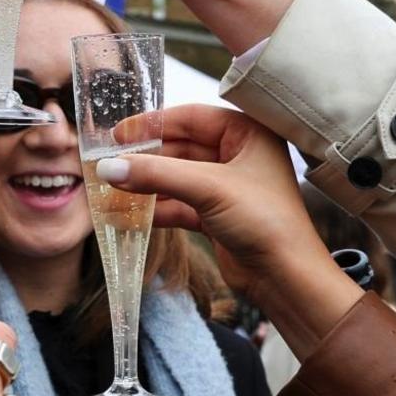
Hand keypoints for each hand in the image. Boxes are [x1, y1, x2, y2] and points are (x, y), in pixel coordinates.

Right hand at [97, 105, 360, 349]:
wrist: (287, 278)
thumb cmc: (265, 221)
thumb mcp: (208, 188)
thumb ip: (157, 174)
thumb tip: (108, 167)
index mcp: (248, 133)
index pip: (191, 118)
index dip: (153, 124)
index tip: (118, 135)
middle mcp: (239, 155)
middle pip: (180, 148)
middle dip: (146, 158)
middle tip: (109, 165)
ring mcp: (227, 187)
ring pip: (176, 177)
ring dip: (147, 184)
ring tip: (112, 188)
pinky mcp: (217, 215)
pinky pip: (179, 203)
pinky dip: (155, 207)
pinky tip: (128, 213)